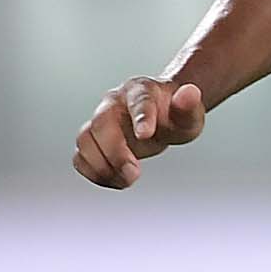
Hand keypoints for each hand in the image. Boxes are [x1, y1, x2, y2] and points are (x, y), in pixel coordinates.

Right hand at [73, 76, 205, 188]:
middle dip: (115, 152)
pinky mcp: (92, 141)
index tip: (145, 135)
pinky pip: (80, 157)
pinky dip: (94, 173)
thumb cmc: (173, 116)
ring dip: (101, 165)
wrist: (160, 119)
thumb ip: (189, 106)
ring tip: (127, 179)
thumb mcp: (190, 115)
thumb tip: (190, 93)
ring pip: (85, 140)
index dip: (141, 117)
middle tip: (135, 173)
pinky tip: (116, 180)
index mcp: (140, 91)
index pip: (138, 101)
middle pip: (102, 123)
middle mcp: (114, 103)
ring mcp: (99, 122)